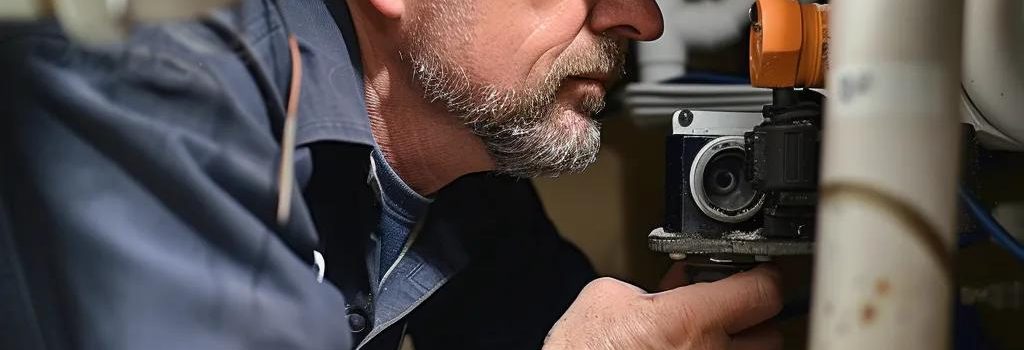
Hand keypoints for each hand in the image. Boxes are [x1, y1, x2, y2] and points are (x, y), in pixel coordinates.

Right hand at [543, 265, 782, 349]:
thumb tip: (662, 290)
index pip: (763, 291)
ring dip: (738, 343)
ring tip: (710, 335)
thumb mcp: (606, 297)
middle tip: (729, 305)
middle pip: (771, 332)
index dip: (763, 275)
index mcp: (688, 322)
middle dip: (752, 315)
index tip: (757, 270)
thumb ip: (647, 287)